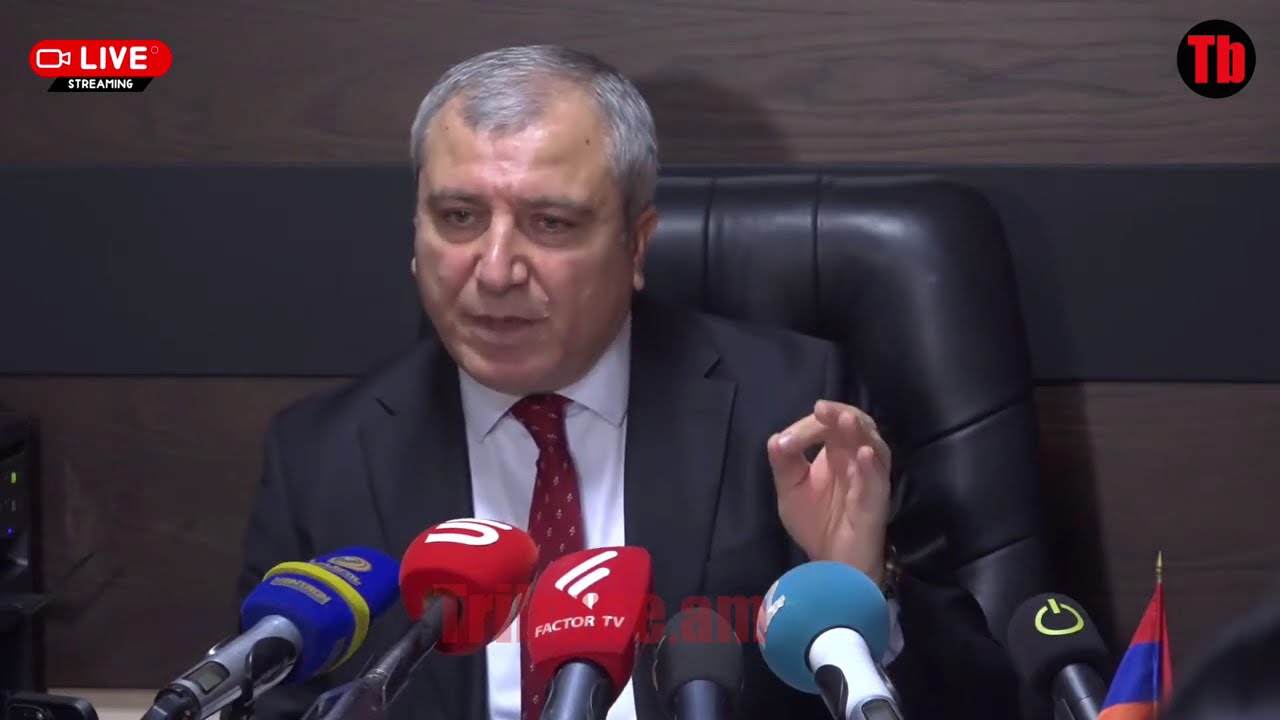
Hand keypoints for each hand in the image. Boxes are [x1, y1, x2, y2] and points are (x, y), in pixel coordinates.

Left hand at [767, 399, 891, 582]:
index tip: (785, 444)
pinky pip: (879, 479)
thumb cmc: (815, 522)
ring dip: (860, 432)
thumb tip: (776, 439)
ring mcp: (869, 478)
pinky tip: (863, 454)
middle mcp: (855, 459)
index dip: (808, 427)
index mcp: (834, 452)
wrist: (831, 564)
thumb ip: (784, 464)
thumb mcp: (791, 490)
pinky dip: (872, 465)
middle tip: (822, 410)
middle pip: (857, 425)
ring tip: (846, 420)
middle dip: (840, 414)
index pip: (827, 426)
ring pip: (874, 446)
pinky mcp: (877, 500)